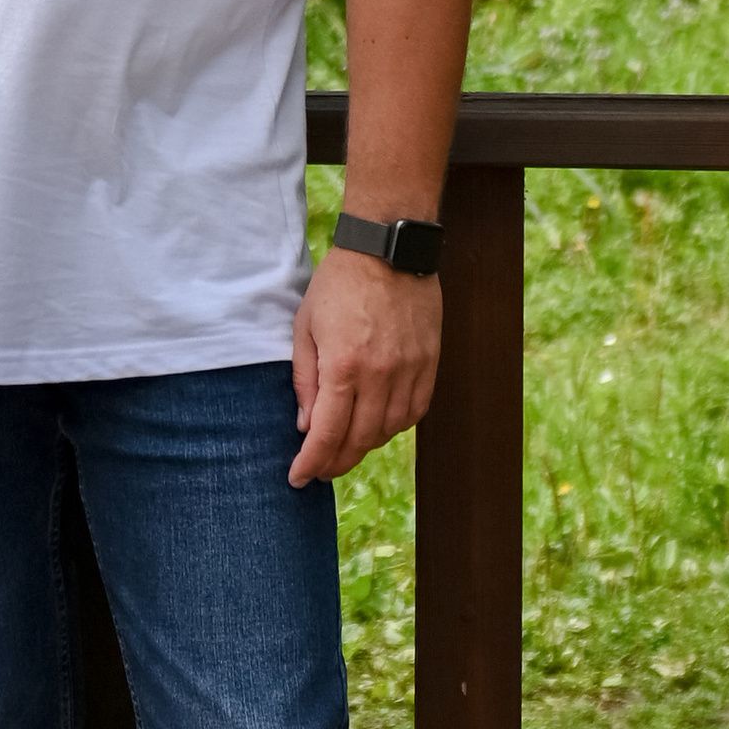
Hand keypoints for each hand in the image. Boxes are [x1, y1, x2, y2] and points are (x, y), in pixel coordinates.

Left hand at [289, 248, 440, 487]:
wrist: (388, 250)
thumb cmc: (338, 285)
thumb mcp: (305, 328)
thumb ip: (305, 380)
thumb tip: (306, 426)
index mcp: (343, 366)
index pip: (327, 434)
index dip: (311, 463)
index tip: (298, 478)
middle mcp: (380, 375)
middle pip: (360, 440)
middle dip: (336, 462)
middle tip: (319, 470)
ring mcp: (410, 370)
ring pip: (389, 430)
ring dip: (364, 445)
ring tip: (345, 447)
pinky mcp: (430, 363)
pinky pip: (415, 412)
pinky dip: (394, 426)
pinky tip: (377, 425)